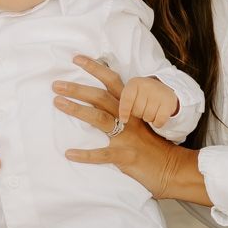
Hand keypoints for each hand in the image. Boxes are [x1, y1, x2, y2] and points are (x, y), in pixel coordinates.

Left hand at [54, 55, 195, 197]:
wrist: (171, 168)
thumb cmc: (152, 146)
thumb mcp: (139, 124)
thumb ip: (122, 112)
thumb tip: (97, 103)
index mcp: (131, 108)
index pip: (112, 81)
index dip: (95, 68)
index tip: (77, 58)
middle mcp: (128, 118)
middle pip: (100, 97)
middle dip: (77, 89)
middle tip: (56, 84)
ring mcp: (127, 137)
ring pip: (99, 118)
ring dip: (76, 109)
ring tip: (58, 103)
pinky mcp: (125, 156)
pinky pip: (102, 154)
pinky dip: (85, 155)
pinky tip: (69, 153)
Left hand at [118, 75, 177, 128]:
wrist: (163, 88)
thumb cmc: (143, 95)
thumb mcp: (132, 93)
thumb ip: (124, 103)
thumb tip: (122, 119)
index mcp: (135, 83)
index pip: (127, 98)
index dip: (124, 111)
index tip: (124, 120)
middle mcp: (147, 85)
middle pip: (137, 110)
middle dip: (138, 114)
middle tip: (143, 108)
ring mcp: (159, 93)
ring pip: (148, 116)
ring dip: (148, 118)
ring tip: (150, 110)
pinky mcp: (168, 102)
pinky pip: (159, 120)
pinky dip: (157, 123)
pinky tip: (157, 117)